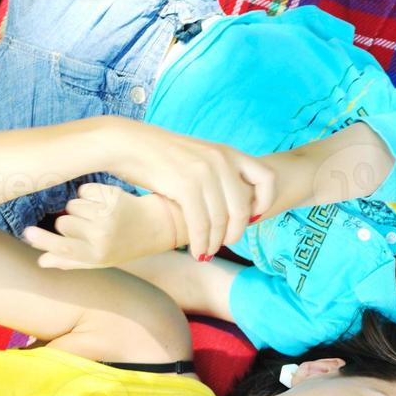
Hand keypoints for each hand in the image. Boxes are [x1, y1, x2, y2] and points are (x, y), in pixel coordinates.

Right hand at [24, 184, 180, 269]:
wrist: (155, 226)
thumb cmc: (123, 246)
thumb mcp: (100, 260)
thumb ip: (70, 261)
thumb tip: (41, 261)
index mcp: (98, 255)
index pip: (62, 247)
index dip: (42, 240)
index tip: (27, 233)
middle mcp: (102, 236)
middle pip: (63, 222)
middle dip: (68, 222)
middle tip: (87, 226)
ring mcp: (108, 214)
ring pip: (72, 204)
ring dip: (79, 207)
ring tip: (98, 215)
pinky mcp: (112, 195)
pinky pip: (84, 189)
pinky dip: (89, 194)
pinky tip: (104, 202)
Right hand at [103, 122, 277, 259]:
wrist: (128, 143)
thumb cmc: (160, 155)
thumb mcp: (199, 155)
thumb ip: (219, 173)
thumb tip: (231, 202)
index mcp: (228, 152)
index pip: (267, 178)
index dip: (265, 202)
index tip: (252, 217)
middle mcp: (221, 161)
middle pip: (242, 209)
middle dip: (235, 233)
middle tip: (225, 244)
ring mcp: (204, 173)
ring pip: (221, 221)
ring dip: (215, 243)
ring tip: (207, 252)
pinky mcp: (185, 186)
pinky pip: (201, 224)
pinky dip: (201, 243)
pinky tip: (197, 252)